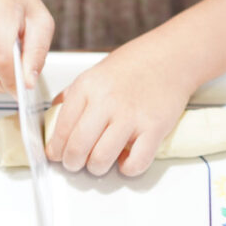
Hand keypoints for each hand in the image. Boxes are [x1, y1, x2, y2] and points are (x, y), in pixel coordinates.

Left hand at [45, 29, 193, 176]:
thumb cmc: (133, 65)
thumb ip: (74, 95)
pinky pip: (136, 162)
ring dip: (96, 167)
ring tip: (98, 162)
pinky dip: (127, 169)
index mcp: (87, 87)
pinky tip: (125, 160)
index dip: (56, 148)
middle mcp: (106, 101)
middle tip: (75, 163)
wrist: (171, 57)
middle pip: (78, 147)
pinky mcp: (155, 128)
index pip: (61, 128)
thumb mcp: (95, 73)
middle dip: (72, 162)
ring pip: (102, 159)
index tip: (57, 154)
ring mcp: (131, 116)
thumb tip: (55, 117)